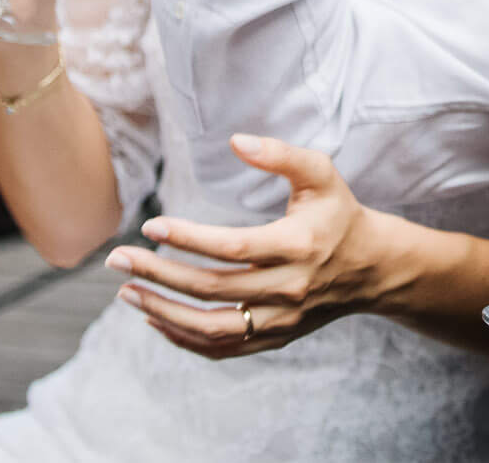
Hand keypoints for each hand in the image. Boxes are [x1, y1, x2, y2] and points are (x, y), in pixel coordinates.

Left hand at [107, 135, 396, 357]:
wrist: (371, 268)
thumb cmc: (338, 212)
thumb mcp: (320, 173)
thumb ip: (280, 154)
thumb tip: (235, 140)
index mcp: (298, 245)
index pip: (233, 247)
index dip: (188, 238)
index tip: (150, 225)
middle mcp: (288, 288)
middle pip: (212, 289)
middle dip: (158, 275)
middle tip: (117, 259)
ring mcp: (281, 320)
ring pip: (212, 328)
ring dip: (163, 313)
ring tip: (126, 293)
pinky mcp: (274, 337)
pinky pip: (222, 347)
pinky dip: (184, 338)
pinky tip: (154, 318)